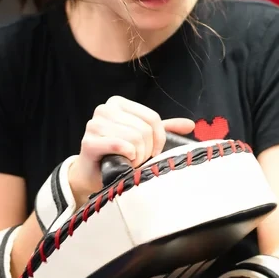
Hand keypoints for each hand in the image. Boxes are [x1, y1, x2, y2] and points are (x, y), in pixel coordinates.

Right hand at [68, 97, 194, 201]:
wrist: (96, 174)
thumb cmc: (121, 154)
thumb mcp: (145, 138)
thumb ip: (165, 129)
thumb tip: (190, 124)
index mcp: (118, 103)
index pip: (152, 118)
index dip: (159, 139)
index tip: (154, 151)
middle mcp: (104, 109)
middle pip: (144, 129)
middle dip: (147, 149)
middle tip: (139, 158)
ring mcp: (94, 124)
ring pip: (134, 138)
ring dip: (137, 156)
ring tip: (130, 161)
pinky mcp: (88, 142)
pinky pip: (120, 145)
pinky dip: (128, 157)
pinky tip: (123, 162)